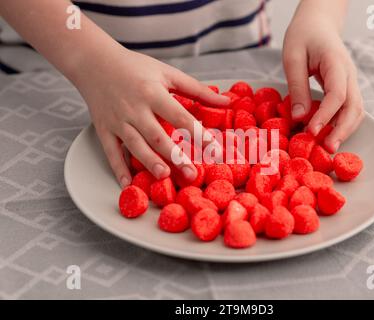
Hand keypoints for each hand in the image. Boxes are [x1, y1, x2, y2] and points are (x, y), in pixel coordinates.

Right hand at [75, 48, 228, 187]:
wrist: (95, 62)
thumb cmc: (136, 67)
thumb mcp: (168, 73)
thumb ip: (197, 90)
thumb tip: (227, 102)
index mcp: (153, 93)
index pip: (179, 117)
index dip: (197, 134)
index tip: (214, 149)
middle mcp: (135, 108)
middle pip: (158, 136)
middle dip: (175, 156)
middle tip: (192, 174)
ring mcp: (117, 121)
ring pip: (135, 146)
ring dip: (150, 162)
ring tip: (164, 176)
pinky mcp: (103, 129)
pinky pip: (111, 152)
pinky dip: (118, 169)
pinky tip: (128, 184)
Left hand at [283, 12, 363, 152]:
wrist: (317, 24)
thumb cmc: (303, 36)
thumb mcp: (293, 58)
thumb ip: (297, 87)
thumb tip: (299, 118)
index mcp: (336, 62)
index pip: (337, 94)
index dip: (325, 116)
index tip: (312, 132)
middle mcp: (349, 74)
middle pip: (354, 106)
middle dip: (342, 130)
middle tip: (328, 149)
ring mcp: (350, 81)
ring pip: (356, 110)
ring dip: (345, 129)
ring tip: (329, 146)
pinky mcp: (346, 87)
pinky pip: (349, 108)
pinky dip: (342, 123)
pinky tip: (329, 134)